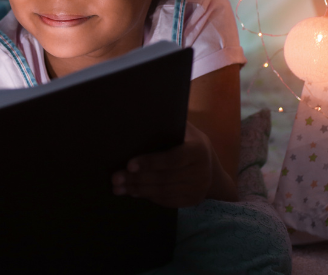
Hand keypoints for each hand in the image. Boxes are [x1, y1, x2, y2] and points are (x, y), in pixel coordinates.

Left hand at [111, 122, 233, 207]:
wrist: (211, 168)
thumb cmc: (188, 142)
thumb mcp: (184, 131)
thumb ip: (168, 126)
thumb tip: (139, 120)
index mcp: (198, 150)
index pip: (172, 159)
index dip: (150, 163)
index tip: (129, 165)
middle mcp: (202, 171)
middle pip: (164, 178)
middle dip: (137, 179)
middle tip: (116, 178)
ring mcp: (198, 188)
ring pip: (163, 191)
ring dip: (138, 189)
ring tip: (119, 187)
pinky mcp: (193, 201)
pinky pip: (166, 201)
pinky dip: (148, 197)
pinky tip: (133, 191)